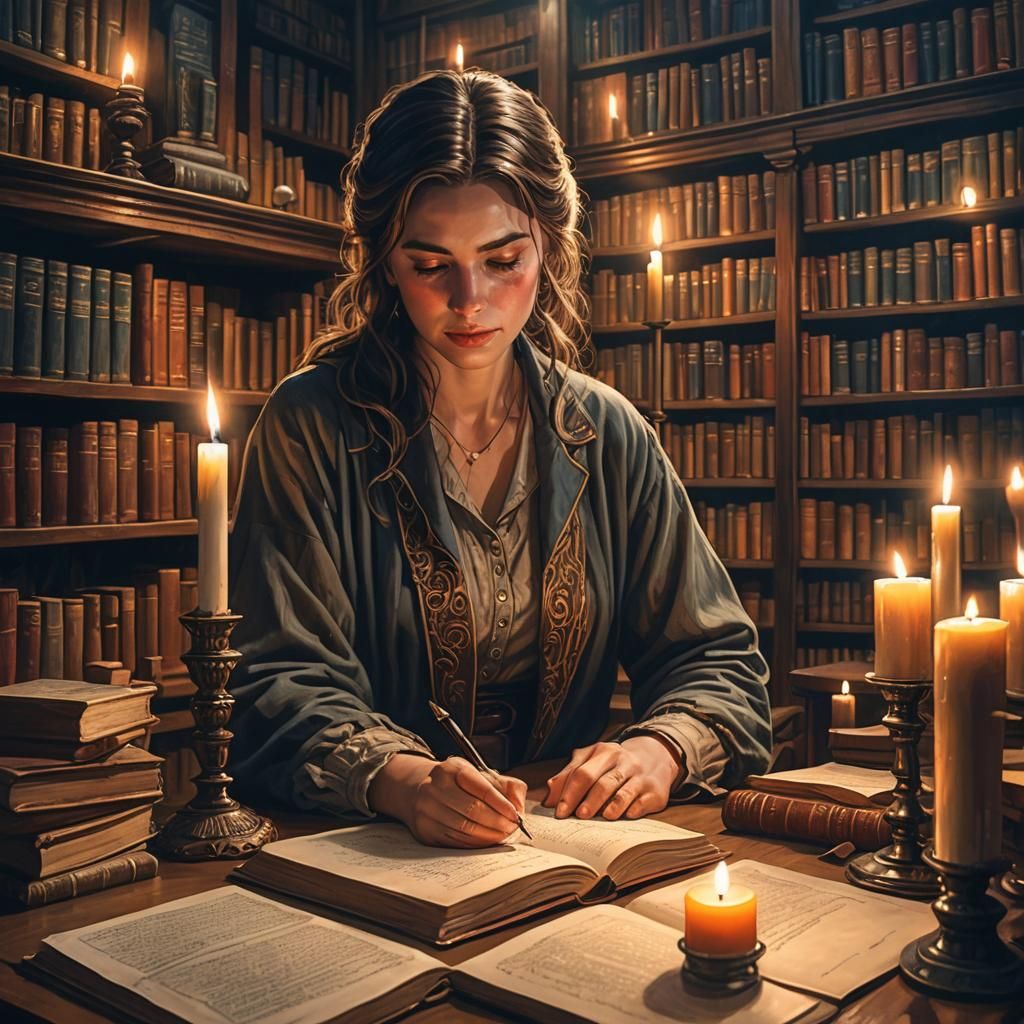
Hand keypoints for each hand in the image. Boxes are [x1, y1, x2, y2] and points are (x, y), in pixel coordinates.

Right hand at [369, 753, 526, 848]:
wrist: (417, 791)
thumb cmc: (456, 784)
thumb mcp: (478, 774)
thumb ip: (506, 785)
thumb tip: (519, 805)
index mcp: (451, 769)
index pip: (481, 788)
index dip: (502, 804)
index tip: (516, 814)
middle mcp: (434, 788)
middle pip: (473, 811)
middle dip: (498, 822)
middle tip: (512, 828)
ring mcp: (426, 810)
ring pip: (465, 829)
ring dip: (489, 836)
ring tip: (503, 835)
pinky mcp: (424, 831)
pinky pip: (456, 842)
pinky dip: (475, 844)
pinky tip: (486, 841)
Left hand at [542, 736, 681, 820]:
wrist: (655, 757)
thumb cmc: (614, 764)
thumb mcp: (591, 761)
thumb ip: (569, 775)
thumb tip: (549, 798)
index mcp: (602, 751)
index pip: (581, 772)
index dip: (568, 793)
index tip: (559, 812)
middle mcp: (622, 761)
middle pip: (601, 782)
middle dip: (588, 801)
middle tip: (577, 816)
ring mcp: (640, 776)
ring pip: (622, 793)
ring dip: (610, 807)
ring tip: (600, 818)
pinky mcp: (654, 791)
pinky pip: (642, 803)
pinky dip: (631, 811)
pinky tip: (625, 817)